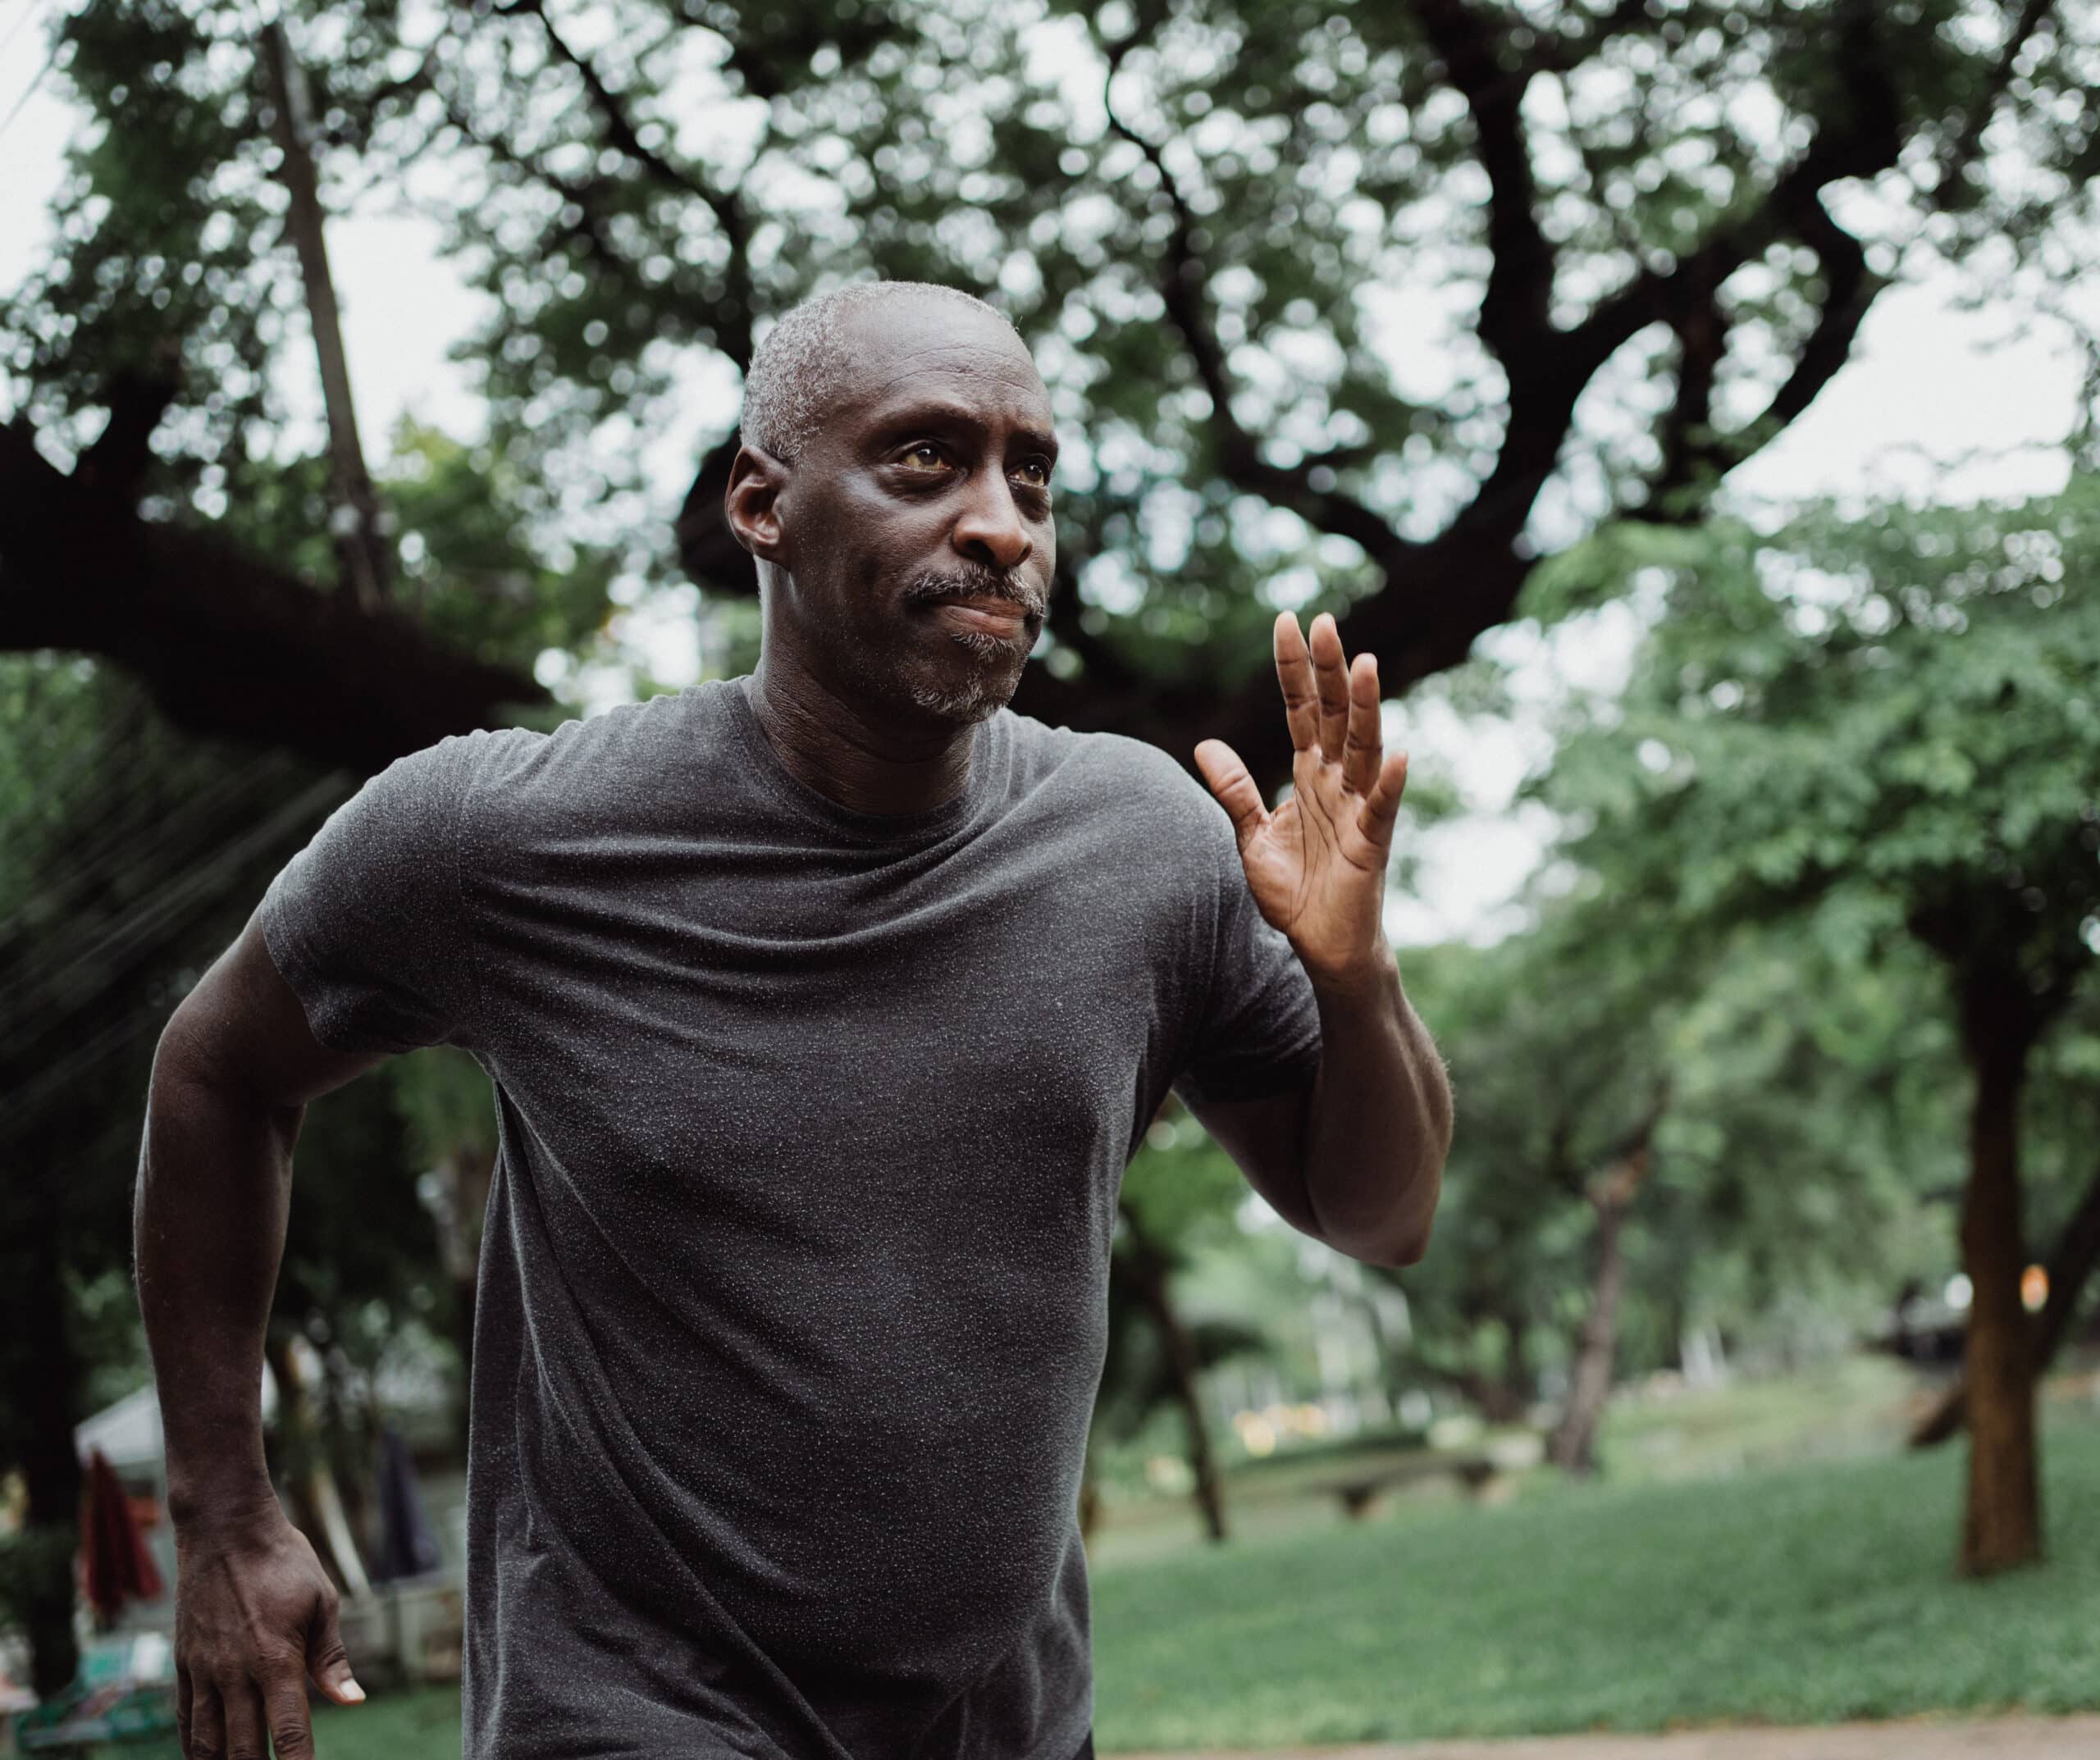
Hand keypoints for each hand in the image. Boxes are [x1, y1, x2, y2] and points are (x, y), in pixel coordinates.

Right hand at [173, 1501, 361, 1758]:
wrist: (225, 1530)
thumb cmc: (283, 1561)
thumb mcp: (321, 1601)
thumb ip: (331, 1658)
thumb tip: (352, 1700)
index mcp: (276, 1659)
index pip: (288, 1731)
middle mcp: (235, 1673)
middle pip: (242, 1749)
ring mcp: (204, 1670)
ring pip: (205, 1742)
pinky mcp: (184, 1662)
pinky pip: (185, 1718)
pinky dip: (193, 1747)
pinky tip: (204, 1757)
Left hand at [1195, 611, 1407, 986]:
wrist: (1322, 948)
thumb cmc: (1296, 892)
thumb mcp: (1252, 836)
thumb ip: (1235, 790)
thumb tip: (1204, 744)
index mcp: (1309, 775)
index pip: (1301, 710)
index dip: (1293, 668)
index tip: (1287, 620)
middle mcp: (1337, 783)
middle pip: (1334, 715)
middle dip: (1328, 669)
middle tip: (1324, 620)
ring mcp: (1358, 810)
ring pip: (1363, 749)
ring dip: (1366, 707)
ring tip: (1365, 664)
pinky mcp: (1371, 846)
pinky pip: (1382, 811)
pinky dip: (1390, 785)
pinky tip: (1400, 756)